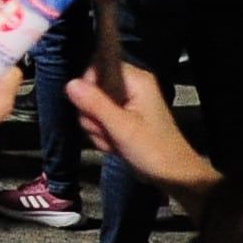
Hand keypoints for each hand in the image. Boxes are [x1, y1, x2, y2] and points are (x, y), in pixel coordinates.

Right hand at [65, 63, 220, 199]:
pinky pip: (99, 120)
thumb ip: (95, 104)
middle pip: (92, 89)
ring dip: (98, 129)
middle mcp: (131, 87)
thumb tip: (70, 84)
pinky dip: (103, 135)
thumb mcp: (121, 127)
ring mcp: (126, 103)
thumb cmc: (153, 150)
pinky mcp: (123, 118)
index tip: (91, 108)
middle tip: (108, 131)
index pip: (98, 67)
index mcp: (136, 80)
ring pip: (93, 108)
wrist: (172, 175)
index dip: (88, 86)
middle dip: (93, 115)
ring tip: (114, 141)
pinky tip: (114, 145)